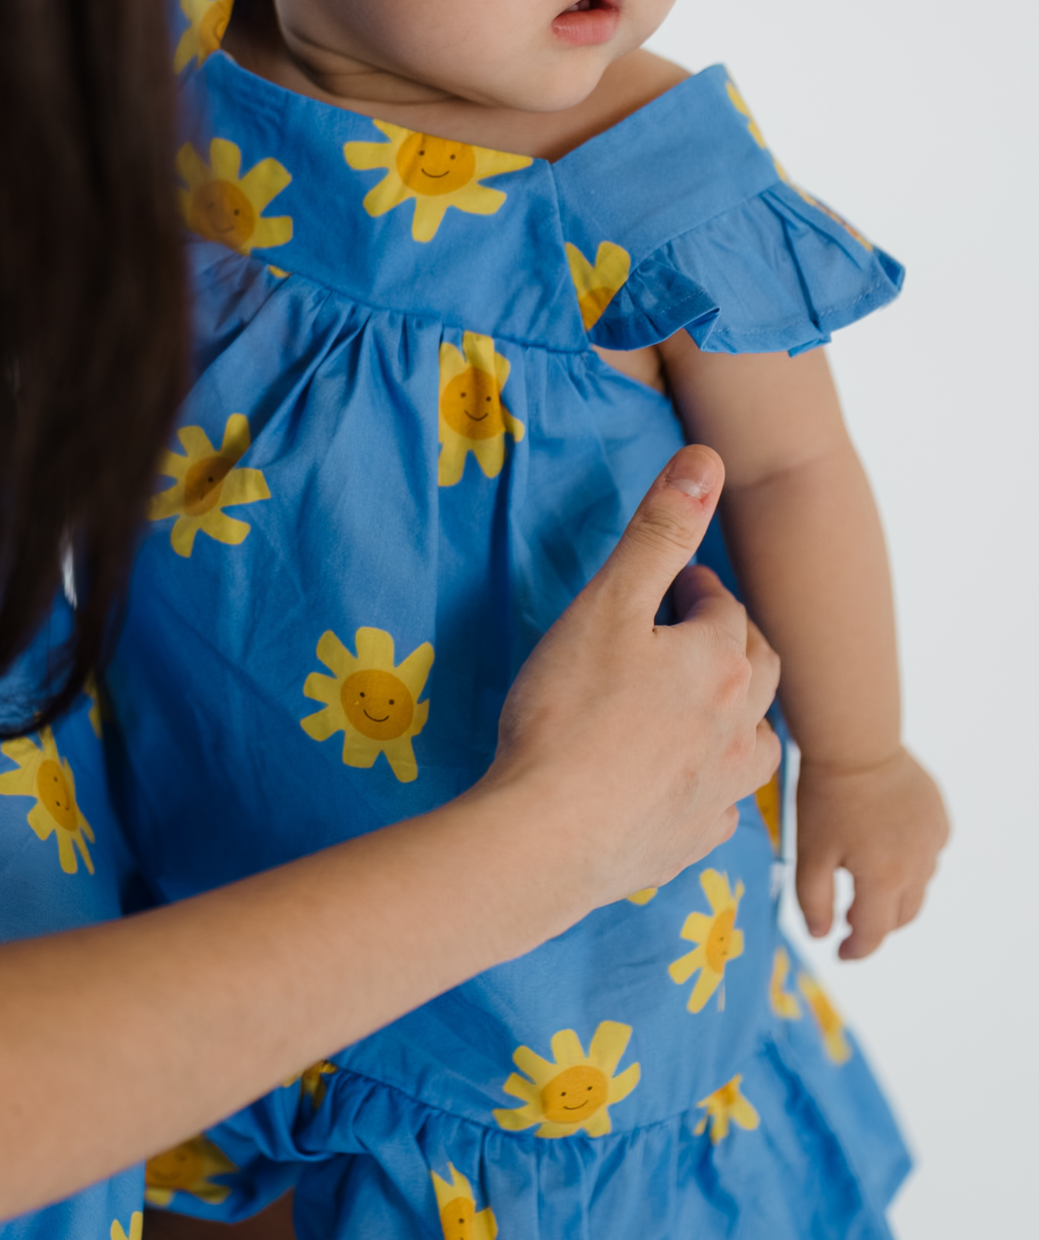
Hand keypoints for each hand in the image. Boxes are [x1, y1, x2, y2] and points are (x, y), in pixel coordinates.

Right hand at [479, 445, 781, 931]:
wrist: (544, 840)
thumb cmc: (568, 714)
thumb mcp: (607, 602)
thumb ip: (658, 532)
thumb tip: (707, 461)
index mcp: (720, 663)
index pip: (726, 608)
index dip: (699, 588)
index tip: (675, 583)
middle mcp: (738, 728)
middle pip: (758, 671)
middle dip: (732, 642)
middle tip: (694, 631)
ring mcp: (719, 793)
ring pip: (759, 746)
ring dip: (742, 719)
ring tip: (709, 710)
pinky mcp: (690, 843)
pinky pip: (723, 809)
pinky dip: (713, 787)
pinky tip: (687, 787)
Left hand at [796, 746, 948, 958]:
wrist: (856, 743)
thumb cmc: (826, 798)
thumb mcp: (809, 852)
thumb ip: (814, 900)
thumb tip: (822, 936)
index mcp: (883, 880)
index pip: (874, 933)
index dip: (855, 949)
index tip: (840, 952)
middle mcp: (917, 867)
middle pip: (901, 916)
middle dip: (877, 925)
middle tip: (851, 920)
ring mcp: (932, 843)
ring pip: (920, 887)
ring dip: (896, 895)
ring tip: (868, 885)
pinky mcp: (939, 820)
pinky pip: (930, 855)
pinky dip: (913, 864)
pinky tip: (890, 849)